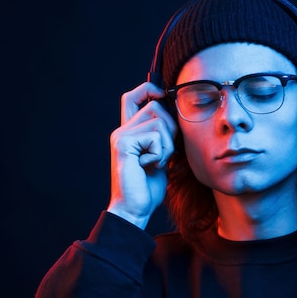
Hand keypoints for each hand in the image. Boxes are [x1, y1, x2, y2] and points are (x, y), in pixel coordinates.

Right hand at [106, 82, 176, 228]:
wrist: (134, 209)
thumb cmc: (147, 186)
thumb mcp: (159, 155)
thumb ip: (161, 135)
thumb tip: (175, 113)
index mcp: (128, 132)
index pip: (132, 97)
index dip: (148, 88)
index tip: (162, 95)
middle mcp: (121, 130)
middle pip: (155, 106)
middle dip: (170, 128)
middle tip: (163, 153)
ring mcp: (121, 136)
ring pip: (159, 121)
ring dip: (167, 144)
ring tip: (156, 162)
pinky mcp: (124, 144)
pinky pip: (156, 136)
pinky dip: (160, 153)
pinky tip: (150, 167)